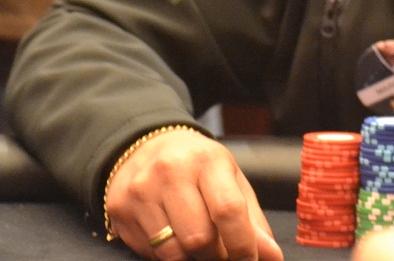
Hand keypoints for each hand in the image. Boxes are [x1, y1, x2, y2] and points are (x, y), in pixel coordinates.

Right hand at [105, 129, 281, 260]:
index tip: (249, 260)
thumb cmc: (197, 166)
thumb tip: (273, 257)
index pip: (228, 210)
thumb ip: (252, 221)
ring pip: (174, 252)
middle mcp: (170, 171)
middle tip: (221, 252)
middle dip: (217, 256)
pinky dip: (169, 255)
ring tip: (198, 245)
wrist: (146, 144)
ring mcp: (141, 190)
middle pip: (200, 239)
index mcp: (207, 160)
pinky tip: (172, 235)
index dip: (243, 246)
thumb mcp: (230, 180)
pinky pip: (151, 253)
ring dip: (192, 259)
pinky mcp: (120, 209)